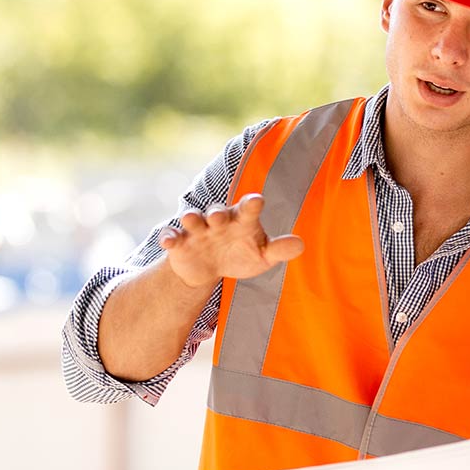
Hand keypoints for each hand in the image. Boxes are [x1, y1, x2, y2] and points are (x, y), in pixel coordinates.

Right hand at [158, 193, 304, 288]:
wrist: (209, 268)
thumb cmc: (241, 255)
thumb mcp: (262, 256)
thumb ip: (279, 250)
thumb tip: (300, 245)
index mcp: (241, 221)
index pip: (248, 209)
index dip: (251, 204)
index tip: (257, 200)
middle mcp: (218, 221)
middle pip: (217, 212)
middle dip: (217, 213)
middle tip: (219, 216)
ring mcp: (197, 230)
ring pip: (192, 218)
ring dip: (191, 218)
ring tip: (191, 219)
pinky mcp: (179, 242)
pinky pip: (171, 235)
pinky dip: (168, 237)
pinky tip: (168, 242)